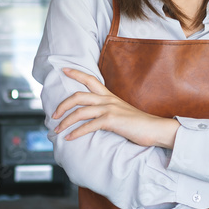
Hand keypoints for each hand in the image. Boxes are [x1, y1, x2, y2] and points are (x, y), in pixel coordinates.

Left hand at [52, 68, 179, 147]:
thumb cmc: (139, 124)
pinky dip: (76, 132)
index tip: (63, 69)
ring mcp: (109, 109)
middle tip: (53, 115)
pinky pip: (88, 125)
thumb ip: (108, 110)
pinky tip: (69, 138)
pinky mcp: (111, 120)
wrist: (156, 128)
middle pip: (78, 95)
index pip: (90, 79)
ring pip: (80, 111)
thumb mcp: (122, 112)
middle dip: (62, 105)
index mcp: (109, 96)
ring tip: (57, 130)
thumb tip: (95, 116)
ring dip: (65, 121)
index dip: (76, 73)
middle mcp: (108, 100)